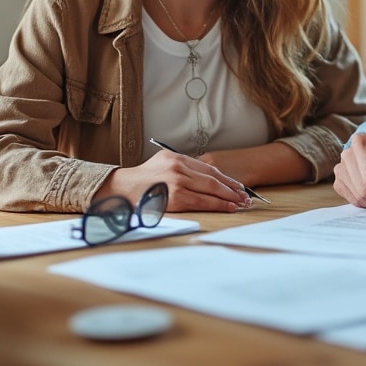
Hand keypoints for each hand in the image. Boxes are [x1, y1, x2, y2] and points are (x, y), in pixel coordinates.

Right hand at [100, 151, 251, 212]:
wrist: (121, 191)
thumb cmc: (141, 182)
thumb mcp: (161, 165)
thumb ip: (181, 168)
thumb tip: (205, 179)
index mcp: (176, 157)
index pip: (208, 167)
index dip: (226, 177)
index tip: (237, 185)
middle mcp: (178, 166)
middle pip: (213, 177)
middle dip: (232, 188)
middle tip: (245, 196)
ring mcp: (177, 181)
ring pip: (211, 189)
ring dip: (229, 197)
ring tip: (241, 203)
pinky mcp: (175, 197)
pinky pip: (203, 201)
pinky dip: (218, 205)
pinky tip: (228, 207)